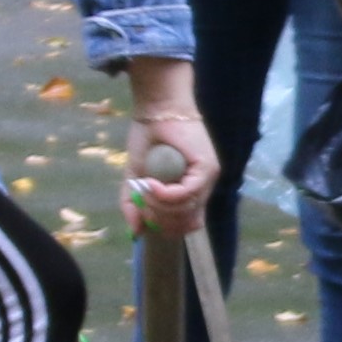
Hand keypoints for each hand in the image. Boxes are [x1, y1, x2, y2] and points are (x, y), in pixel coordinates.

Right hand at [121, 59, 218, 236]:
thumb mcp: (135, 177)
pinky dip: (166, 194)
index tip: (148, 220)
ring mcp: (208, 178)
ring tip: (145, 189)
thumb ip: (133, 203)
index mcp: (191, 190)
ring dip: (159, 205)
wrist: (156, 109)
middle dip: (160, 220)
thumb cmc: (148, 138)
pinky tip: (152, 184)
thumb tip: (136, 232)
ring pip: (186, 209)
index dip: (167, 228)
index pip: (188, 224)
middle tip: (142, 205)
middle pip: (186, 222)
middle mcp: (203, 187)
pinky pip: (187, 193)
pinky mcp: (206, 168)